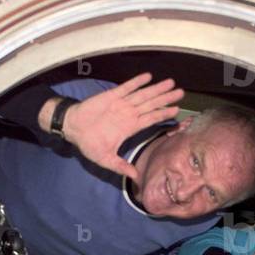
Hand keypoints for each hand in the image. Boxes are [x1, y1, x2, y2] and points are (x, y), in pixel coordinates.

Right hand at [63, 73, 183, 179]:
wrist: (73, 128)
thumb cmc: (89, 143)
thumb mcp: (105, 159)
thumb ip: (120, 166)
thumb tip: (135, 177)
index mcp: (130, 127)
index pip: (151, 119)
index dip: (164, 114)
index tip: (177, 110)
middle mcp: (129, 114)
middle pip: (152, 104)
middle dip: (166, 98)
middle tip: (181, 92)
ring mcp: (122, 104)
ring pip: (143, 95)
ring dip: (156, 89)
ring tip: (171, 82)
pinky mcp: (111, 96)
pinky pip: (126, 87)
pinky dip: (136, 82)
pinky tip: (148, 76)